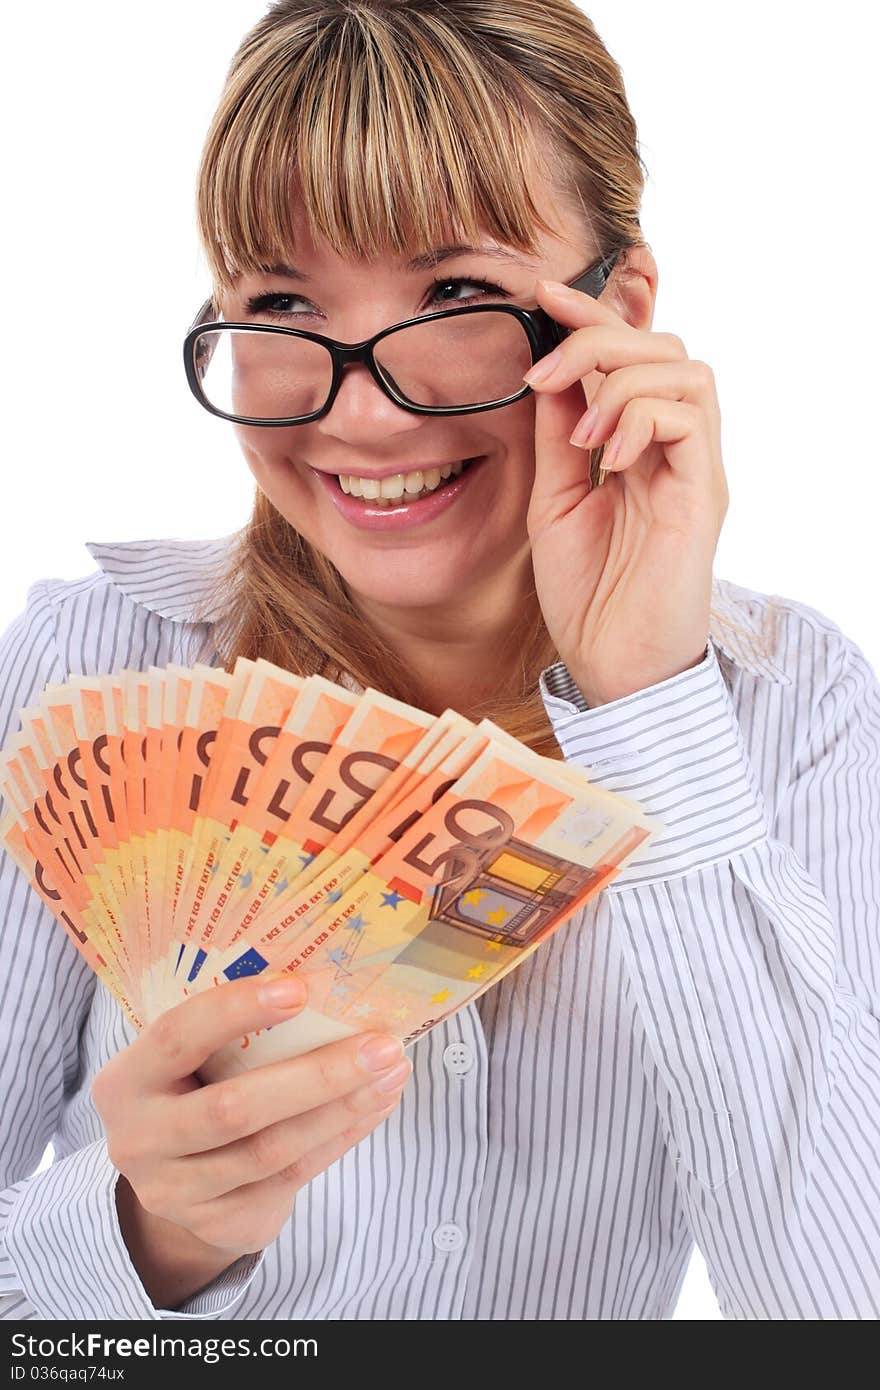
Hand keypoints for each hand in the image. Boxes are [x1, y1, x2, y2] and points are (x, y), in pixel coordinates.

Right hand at [93, 975, 410, 1268]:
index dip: (235, 1011)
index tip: (300, 988)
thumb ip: (228, 1031)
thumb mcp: (187, 1058)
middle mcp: (140, 1139)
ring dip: (341, 1108)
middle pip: (233, 1110)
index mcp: (126, 1079)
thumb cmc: (192, 1086)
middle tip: (381, 1044)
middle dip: (316, 1075)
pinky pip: (291, 1178)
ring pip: (271, 1151)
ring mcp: (175, 1191)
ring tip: (391, 1072)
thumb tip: (325, 980)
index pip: (177, 1036)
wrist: (174, 1177)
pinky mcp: (217, 1223)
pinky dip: (340, 1138)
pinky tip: (375, 1106)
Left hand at [524, 277, 728, 707]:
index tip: (542, 296)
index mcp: (640, 446)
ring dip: (620, 382)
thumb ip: (558, 436)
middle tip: (547, 376)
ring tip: (584, 436)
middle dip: (598, 341)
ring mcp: (695, 469)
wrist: (612, 665)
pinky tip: (606, 456)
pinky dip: (640, 418)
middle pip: (664, 348)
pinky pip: (689, 418)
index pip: (630, 358)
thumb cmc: (589, 593)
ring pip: (686, 370)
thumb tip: (549, 370)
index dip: (592, 316)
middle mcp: (676, 449)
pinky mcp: (704, 494)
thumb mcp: (555, 498)